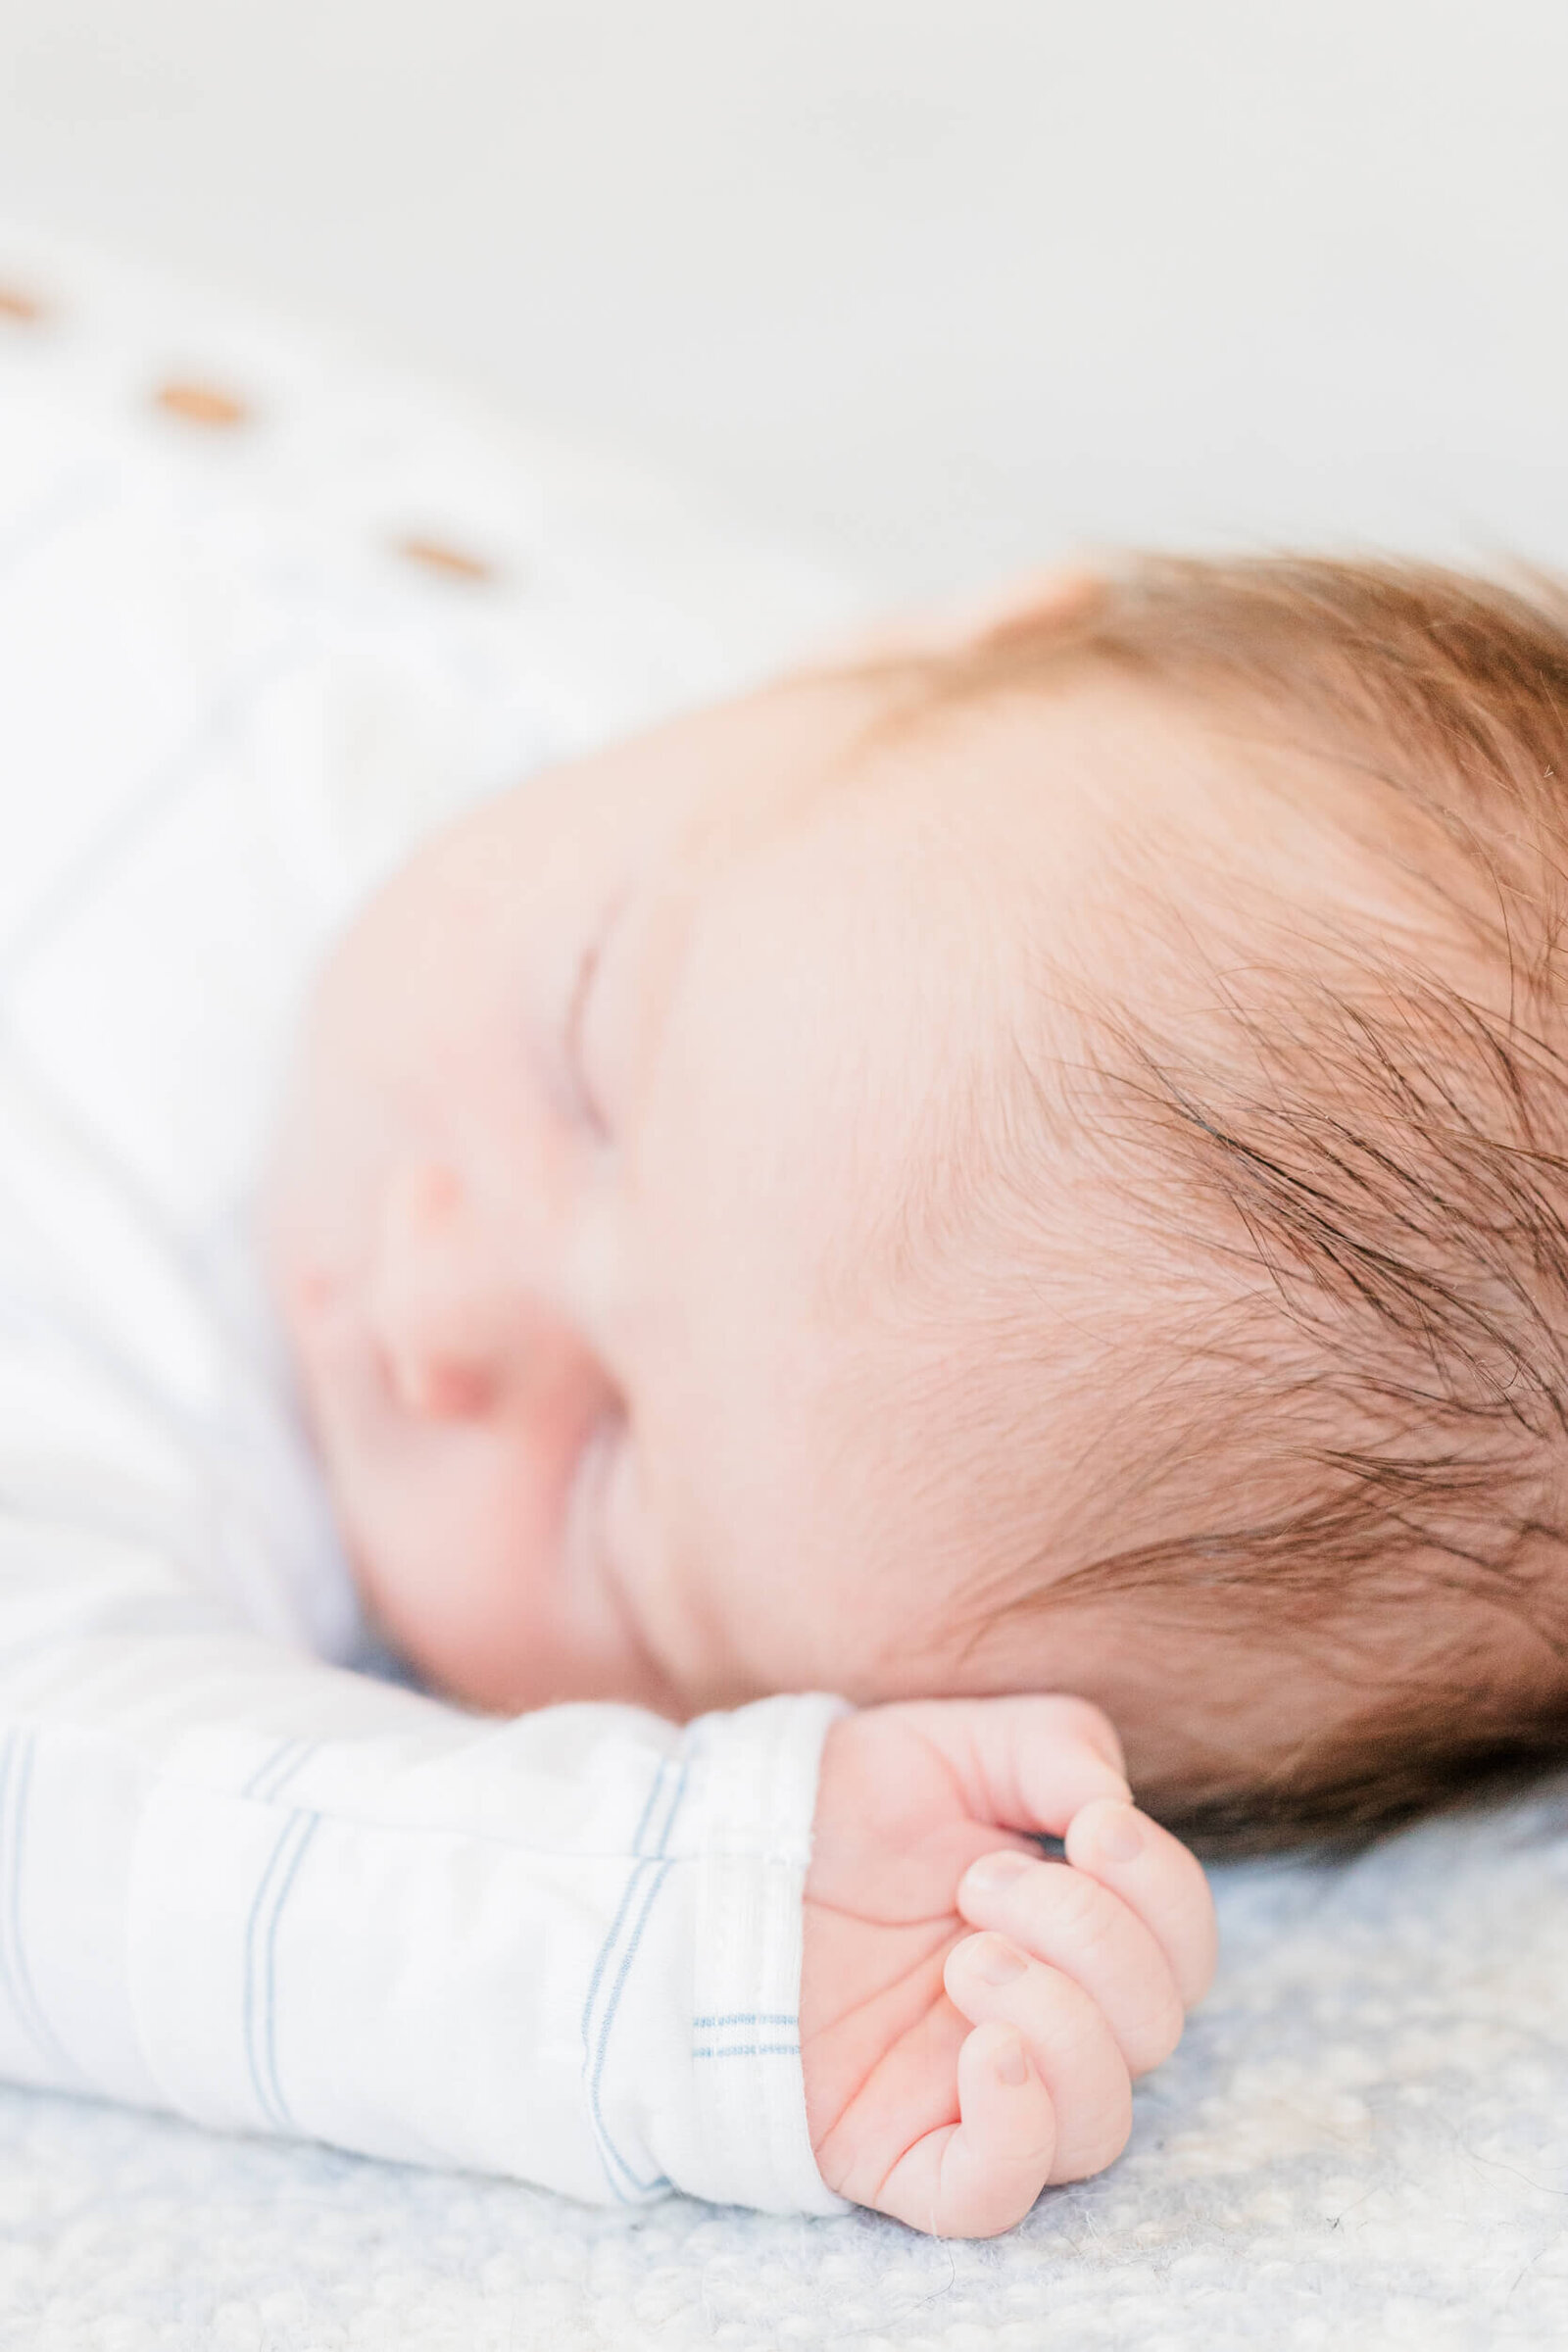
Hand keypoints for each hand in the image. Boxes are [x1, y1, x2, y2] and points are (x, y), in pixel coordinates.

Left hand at [801, 1695, 1215, 2237]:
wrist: (711, 1855)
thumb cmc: (838, 1808)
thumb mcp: (947, 1744)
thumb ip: (1053, 1746)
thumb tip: (1115, 1810)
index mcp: (1068, 1933)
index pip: (1181, 1949)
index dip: (1163, 1892)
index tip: (1092, 1829)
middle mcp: (1042, 2023)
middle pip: (1153, 2031)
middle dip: (1093, 1941)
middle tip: (984, 1883)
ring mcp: (972, 2096)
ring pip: (1098, 2123)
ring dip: (1061, 2026)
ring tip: (969, 1956)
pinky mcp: (901, 2154)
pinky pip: (996, 2198)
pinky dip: (1016, 2137)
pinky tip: (985, 2052)